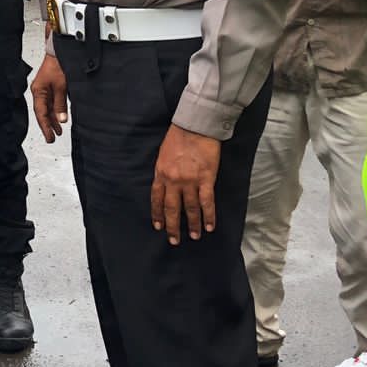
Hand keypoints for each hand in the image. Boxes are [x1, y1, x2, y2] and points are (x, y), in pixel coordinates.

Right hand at [31, 54, 67, 142]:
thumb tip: (61, 120)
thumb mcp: (61, 87)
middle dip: (48, 126)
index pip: (41, 113)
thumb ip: (60, 104)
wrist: (59, 52)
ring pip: (47, 108)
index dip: (45, 127)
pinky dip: (55, 111)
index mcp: (38, 91)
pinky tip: (60, 118)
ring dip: (52, 119)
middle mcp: (39, 91)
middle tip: (52, 138)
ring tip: (58, 131)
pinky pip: (51, 103)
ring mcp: (44, 89)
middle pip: (42, 112)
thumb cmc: (58, 65)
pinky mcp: (49, 87)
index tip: (50, 137)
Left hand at [151, 125, 219, 243]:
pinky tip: (210, 226)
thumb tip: (165, 185)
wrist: (195, 126)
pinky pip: (207, 202)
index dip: (157, 214)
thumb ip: (164, 171)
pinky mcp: (206, 179)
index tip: (158, 227)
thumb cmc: (178, 137)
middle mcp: (173, 181)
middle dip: (172, 226)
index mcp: (161, 173)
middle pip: (171, 208)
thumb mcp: (163, 154)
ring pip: (190, 209)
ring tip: (195, 236)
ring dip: (192, 224)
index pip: (156, 199)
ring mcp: (190, 181)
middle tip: (174, 240)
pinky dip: (209, 216)